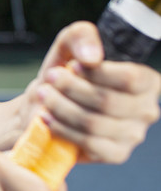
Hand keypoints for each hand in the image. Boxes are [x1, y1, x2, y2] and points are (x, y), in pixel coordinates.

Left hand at [31, 22, 160, 163]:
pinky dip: (62, 128)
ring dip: (61, 107)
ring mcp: (133, 135)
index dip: (97, 73)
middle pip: (108, 101)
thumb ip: (82, 36)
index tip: (72, 65)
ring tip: (44, 95)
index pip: (131, 78)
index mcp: (146, 81)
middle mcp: (146, 109)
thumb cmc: (64, 72)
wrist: (44, 103)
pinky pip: (88, 143)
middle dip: (71, 88)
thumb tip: (92, 58)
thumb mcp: (69, 44)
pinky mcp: (115, 154)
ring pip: (94, 123)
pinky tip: (47, 116)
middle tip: (50, 79)